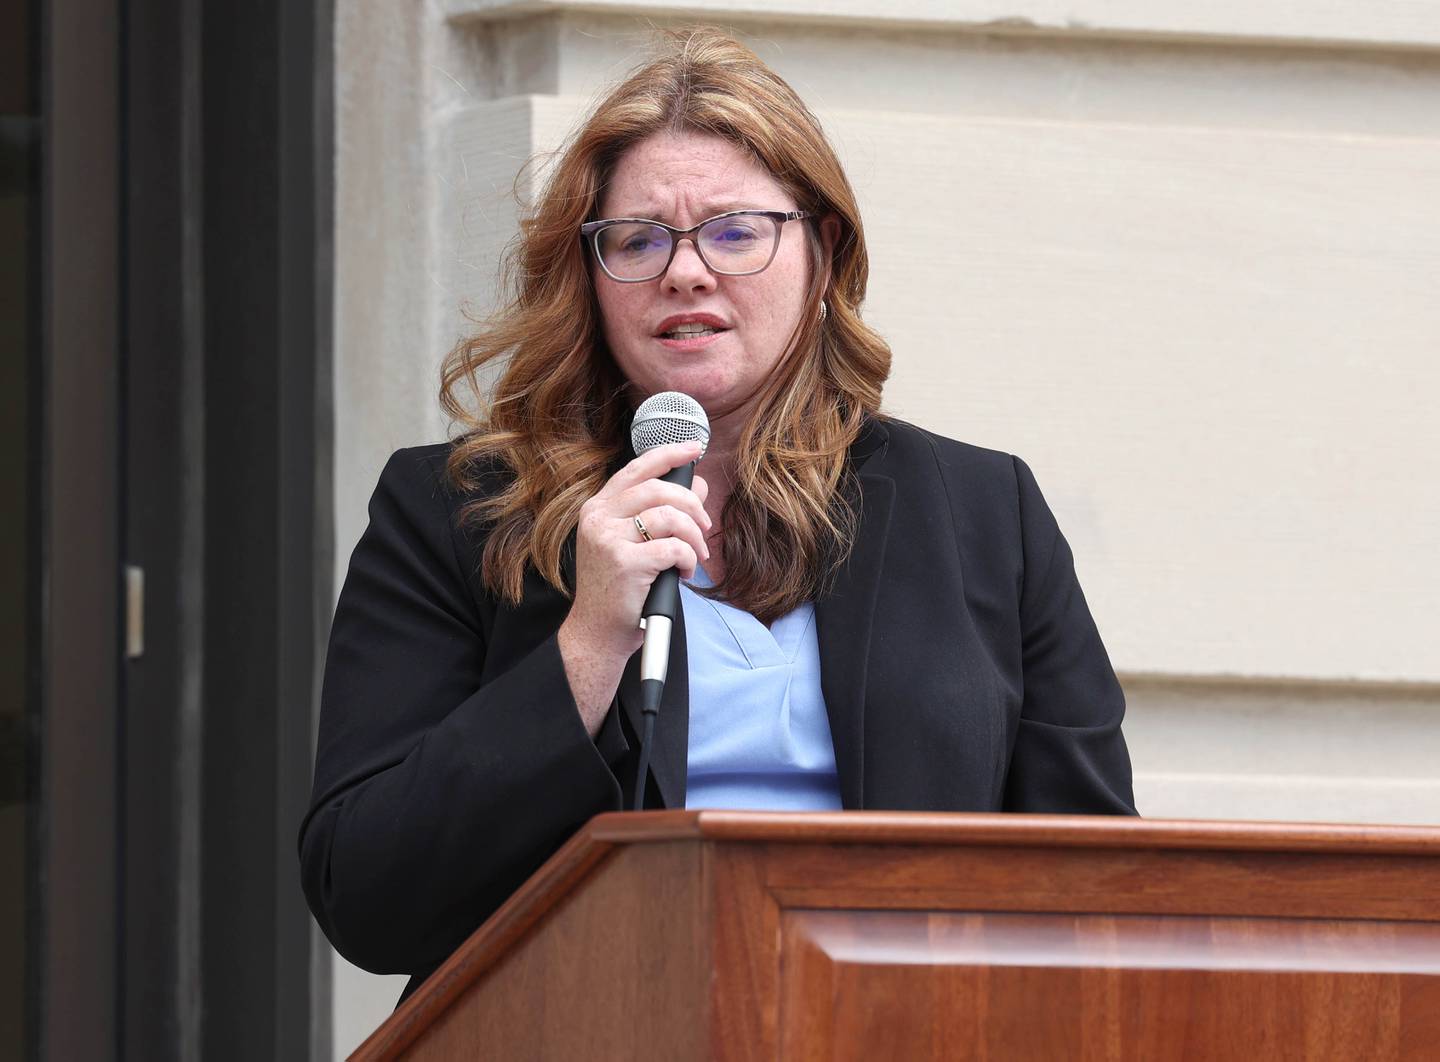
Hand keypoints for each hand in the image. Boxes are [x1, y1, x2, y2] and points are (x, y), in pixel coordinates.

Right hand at [558, 441, 710, 731]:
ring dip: (694, 536)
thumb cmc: (619, 590)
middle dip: (693, 507)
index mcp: (598, 509)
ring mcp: (608, 539)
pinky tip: (685, 572)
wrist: (598, 632)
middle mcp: (598, 518)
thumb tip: (699, 484)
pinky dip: (689, 559)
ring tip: (696, 557)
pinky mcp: (624, 562)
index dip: (669, 453)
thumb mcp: (636, 544)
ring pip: (670, 516)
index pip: (637, 469)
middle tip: (704, 528)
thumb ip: (662, 513)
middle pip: (659, 490)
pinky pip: (673, 547)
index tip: (695, 447)